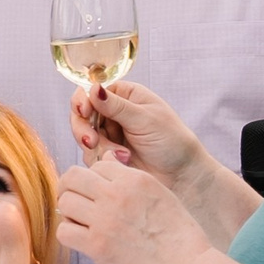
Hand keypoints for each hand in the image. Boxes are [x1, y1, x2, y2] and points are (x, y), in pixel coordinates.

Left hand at [55, 150, 215, 263]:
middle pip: (73, 177)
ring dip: (69, 213)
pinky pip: (64, 231)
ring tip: (81, 223)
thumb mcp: (160, 194)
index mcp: (134, 179)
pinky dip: (69, 235)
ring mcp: (104, 219)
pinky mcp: (97, 245)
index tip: (97, 194)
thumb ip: (131, 179)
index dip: (94, 179)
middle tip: (76, 203)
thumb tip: (107, 161)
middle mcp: (116, 194)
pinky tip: (82, 239)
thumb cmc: (176, 235)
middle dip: (70, 188)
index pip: (97, 165)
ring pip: (64, 203)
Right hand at [68, 78, 206, 183]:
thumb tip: (93, 88)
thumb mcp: (145, 119)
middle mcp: (114, 113)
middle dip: (83, 128)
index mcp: (125, 96)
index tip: (83, 111)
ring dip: (97, 146)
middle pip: (82, 115)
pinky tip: (122, 161)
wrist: (181, 175)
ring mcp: (110, 134)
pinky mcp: (107, 155)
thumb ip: (116, 106)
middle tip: (91, 141)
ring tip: (119, 155)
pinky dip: (102, 158)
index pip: (92, 92)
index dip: (83, 101)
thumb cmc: (172, 141)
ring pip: (84, 136)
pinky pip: (91, 155)